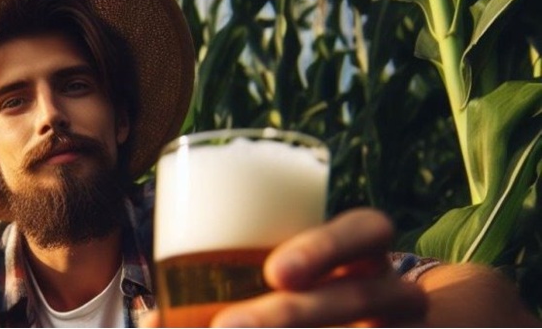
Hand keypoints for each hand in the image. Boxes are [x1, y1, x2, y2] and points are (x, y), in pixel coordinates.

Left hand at [141, 208, 427, 326]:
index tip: (275, 272)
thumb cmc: (307, 291)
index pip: (366, 230)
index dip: (326, 247)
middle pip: (358, 296)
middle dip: (291, 316)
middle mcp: (389, 288)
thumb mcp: (283, 278)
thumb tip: (152, 326)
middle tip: (228, 328)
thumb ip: (221, 284)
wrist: (376, 320)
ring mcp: (396, 325)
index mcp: (362, 250)